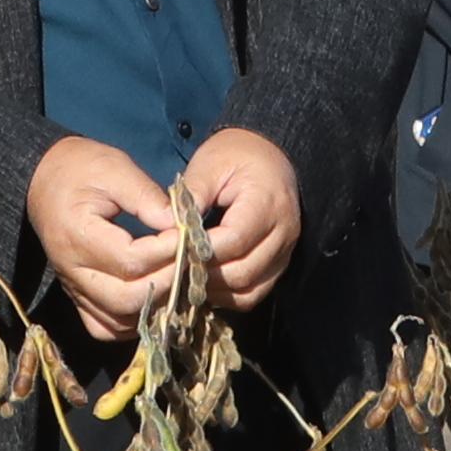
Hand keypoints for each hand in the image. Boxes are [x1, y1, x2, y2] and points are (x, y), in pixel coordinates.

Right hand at [23, 137, 190, 337]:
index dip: (167, 251)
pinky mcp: (77, 295)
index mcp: (78, 235)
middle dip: (166, 282)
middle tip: (188, 259)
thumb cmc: (80, 167)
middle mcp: (72, 270)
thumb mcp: (115, 167)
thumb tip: (180, 223)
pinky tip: (151, 298)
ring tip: (175, 277)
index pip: (131, 260)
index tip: (188, 233)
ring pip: (118, 320)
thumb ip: (146, 195)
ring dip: (153, 305)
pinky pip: (104, 326)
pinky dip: (132, 320)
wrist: (43, 177)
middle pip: (126, 299)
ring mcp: (73, 287)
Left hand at [174, 127, 303, 308]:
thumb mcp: (209, 164)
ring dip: (216, 290)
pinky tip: (206, 283)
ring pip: (249, 291)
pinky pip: (254, 293)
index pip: (234, 240)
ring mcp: (284, 253)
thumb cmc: (235, 155)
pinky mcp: (278, 265)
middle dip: (204, 274)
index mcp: (267, 203)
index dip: (200, 251)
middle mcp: (283, 233)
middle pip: (242, 272)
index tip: (171, 249)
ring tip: (187, 277)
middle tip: (173, 268)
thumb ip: (191, 195)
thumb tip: (167, 228)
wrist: (269, 155)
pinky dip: (229, 295)